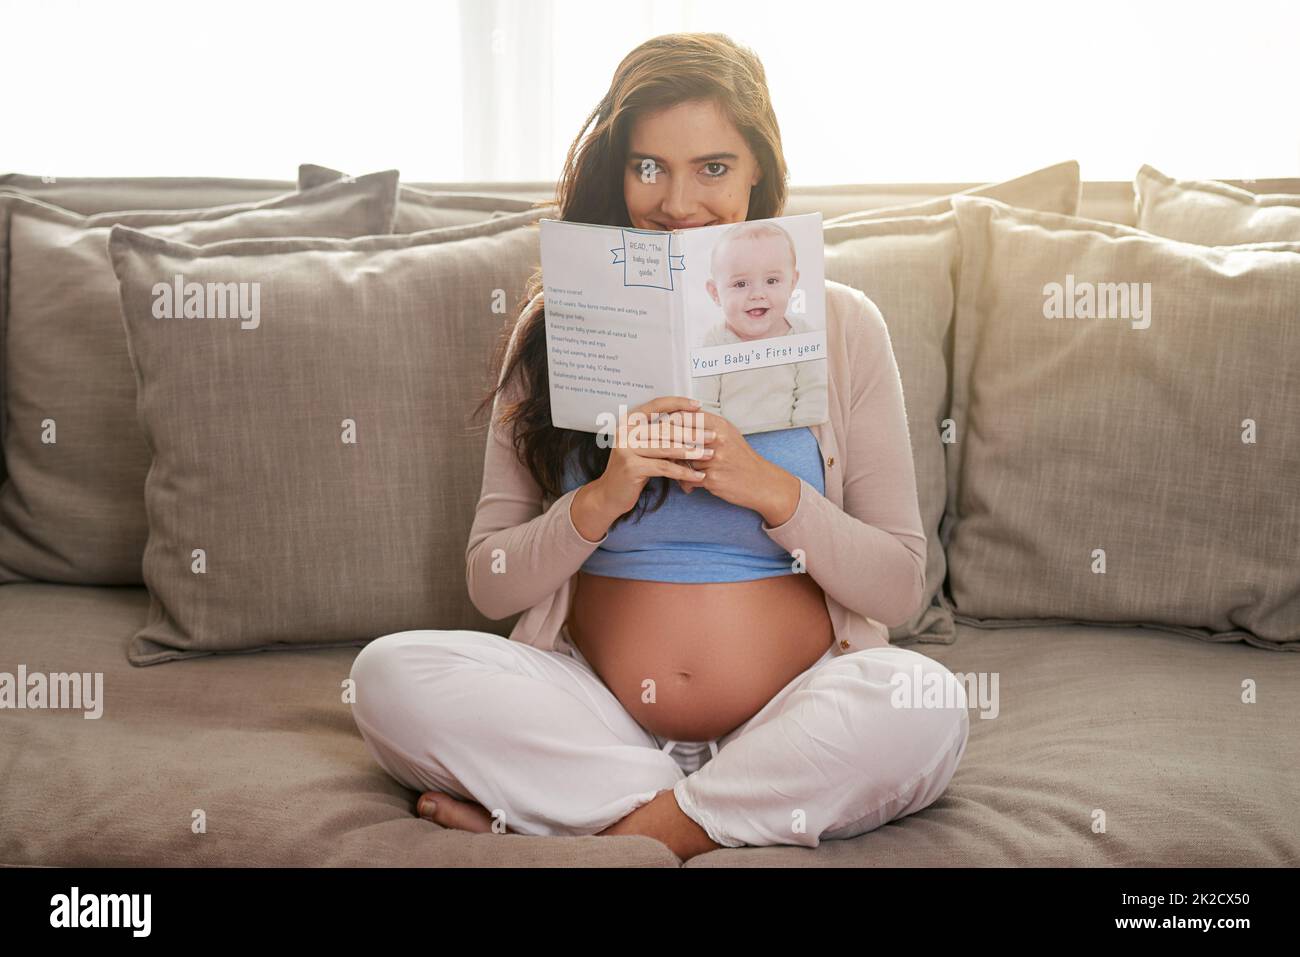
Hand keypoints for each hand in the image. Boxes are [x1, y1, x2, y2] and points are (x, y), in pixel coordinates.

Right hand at [593, 395, 714, 517]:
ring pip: (666, 448)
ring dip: (692, 452)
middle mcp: (625, 432)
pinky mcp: (631, 467)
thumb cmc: (632, 469)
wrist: (610, 494)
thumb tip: (689, 424)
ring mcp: (626, 449)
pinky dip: (683, 472)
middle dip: (692, 432)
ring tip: (709, 454)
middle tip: (712, 436)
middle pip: (665, 429)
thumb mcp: (643, 447)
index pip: (656, 405)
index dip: (678, 404)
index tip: (698, 406)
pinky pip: (664, 467)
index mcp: (628, 422)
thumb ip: (658, 435)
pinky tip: (697, 476)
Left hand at [672, 412, 799, 524]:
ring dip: (676, 467)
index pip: (686, 416)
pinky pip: (687, 478)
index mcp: (720, 426)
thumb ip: (706, 425)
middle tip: (661, 449)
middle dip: (668, 445)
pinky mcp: (711, 478)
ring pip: (681, 460)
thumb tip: (678, 418)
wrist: (761, 482)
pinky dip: (686, 482)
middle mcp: (717, 440)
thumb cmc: (742, 459)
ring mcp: (714, 459)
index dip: (669, 421)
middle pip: (679, 437)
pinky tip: (689, 484)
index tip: (661, 427)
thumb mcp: (728, 434)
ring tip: (679, 471)